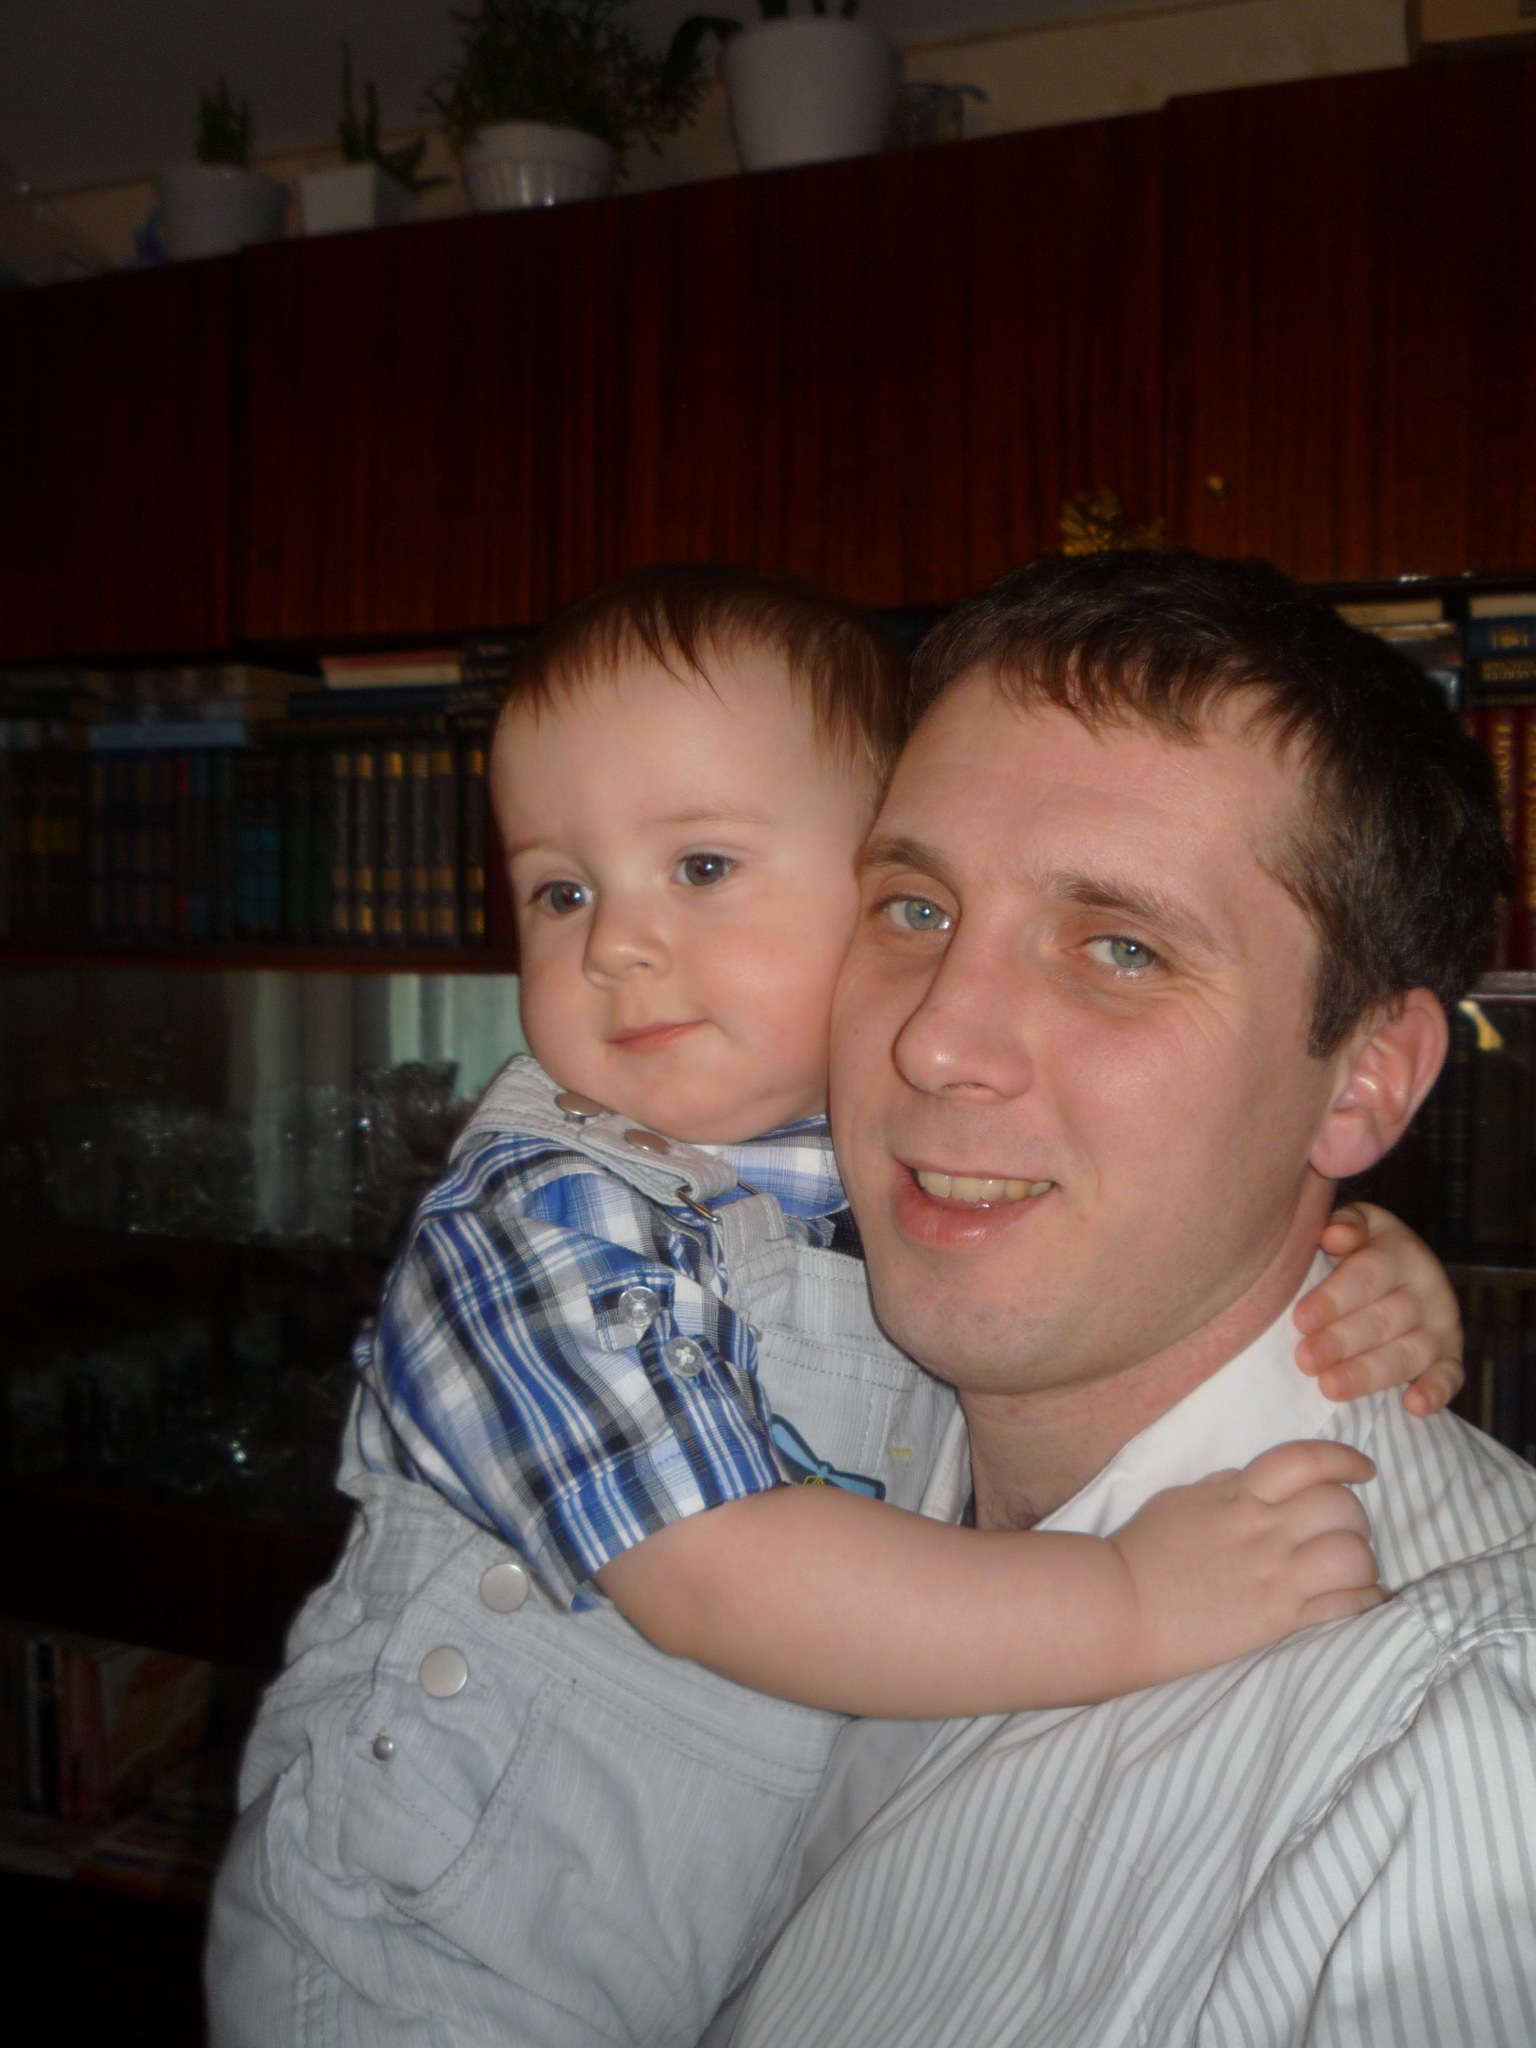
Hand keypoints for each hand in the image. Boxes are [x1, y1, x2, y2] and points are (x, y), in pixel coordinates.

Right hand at [1110, 1439, 1383, 1685]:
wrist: (1122, 1608)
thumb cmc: (1143, 1550)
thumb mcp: (1183, 1499)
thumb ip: (1227, 1488)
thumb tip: (1258, 1485)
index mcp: (1240, 1496)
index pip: (1306, 1461)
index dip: (1343, 1459)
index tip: (1362, 1469)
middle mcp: (1265, 1531)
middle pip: (1340, 1507)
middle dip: (1354, 1514)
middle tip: (1345, 1528)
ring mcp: (1276, 1577)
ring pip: (1352, 1556)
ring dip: (1361, 1558)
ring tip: (1350, 1567)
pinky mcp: (1280, 1620)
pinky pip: (1345, 1605)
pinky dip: (1364, 1599)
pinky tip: (1363, 1597)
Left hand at [1295, 1203, 1462, 1416]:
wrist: (1401, 1269)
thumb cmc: (1359, 1249)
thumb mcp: (1354, 1225)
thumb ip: (1344, 1224)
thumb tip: (1334, 1235)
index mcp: (1401, 1252)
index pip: (1367, 1276)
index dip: (1334, 1298)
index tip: (1300, 1320)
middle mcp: (1428, 1288)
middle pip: (1384, 1319)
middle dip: (1342, 1341)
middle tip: (1306, 1360)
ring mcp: (1443, 1325)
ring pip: (1409, 1353)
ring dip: (1370, 1373)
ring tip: (1331, 1387)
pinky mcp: (1452, 1357)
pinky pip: (1450, 1377)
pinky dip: (1436, 1392)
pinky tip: (1413, 1405)